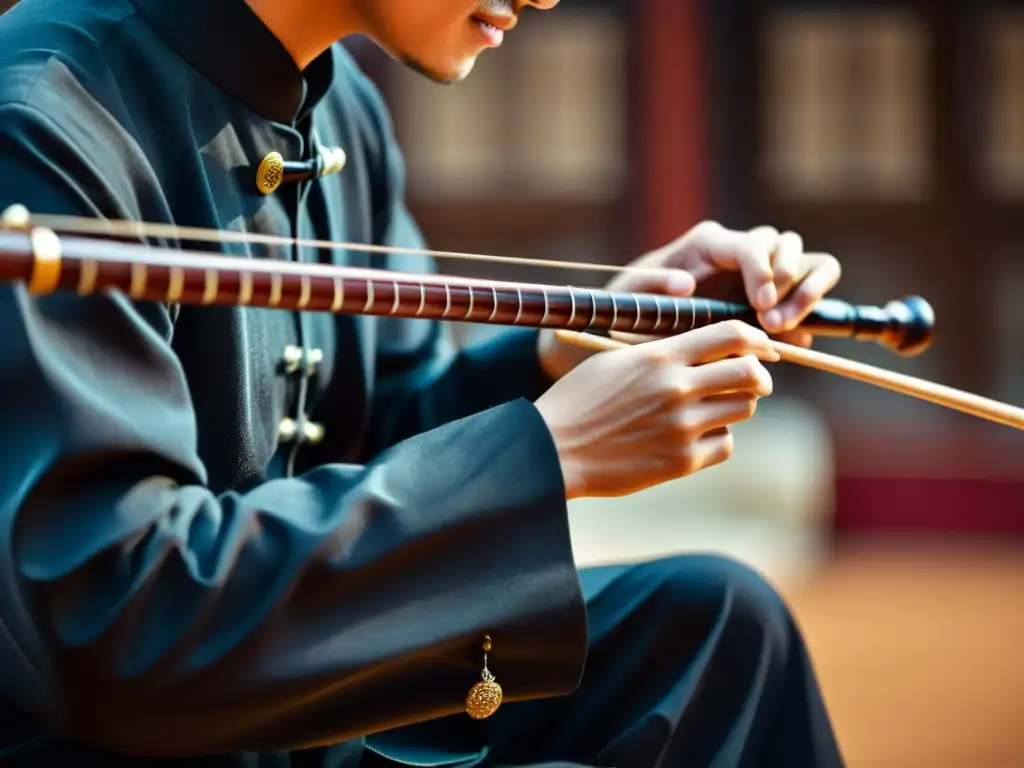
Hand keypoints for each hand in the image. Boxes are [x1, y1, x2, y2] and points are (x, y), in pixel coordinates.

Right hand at [534, 320, 777, 499]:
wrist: (554, 449)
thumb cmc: (579, 400)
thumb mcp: (616, 361)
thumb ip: (663, 353)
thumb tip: (707, 351)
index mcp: (661, 356)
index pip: (732, 335)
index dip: (756, 338)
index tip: (761, 346)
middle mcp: (678, 388)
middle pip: (750, 373)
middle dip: (757, 375)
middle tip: (751, 380)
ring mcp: (683, 426)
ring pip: (743, 409)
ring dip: (735, 406)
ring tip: (714, 408)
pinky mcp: (682, 460)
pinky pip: (725, 444)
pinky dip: (718, 438)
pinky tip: (694, 436)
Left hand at [537, 221, 840, 380]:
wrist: (628, 327)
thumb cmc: (629, 306)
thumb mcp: (629, 296)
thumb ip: (652, 285)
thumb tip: (685, 283)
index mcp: (708, 244)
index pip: (752, 244)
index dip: (763, 271)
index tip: (761, 305)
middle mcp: (738, 251)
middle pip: (787, 244)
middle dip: (790, 279)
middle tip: (772, 320)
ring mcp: (758, 273)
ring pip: (807, 262)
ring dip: (807, 292)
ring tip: (784, 329)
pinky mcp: (770, 298)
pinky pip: (806, 295)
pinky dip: (810, 314)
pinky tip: (797, 343)